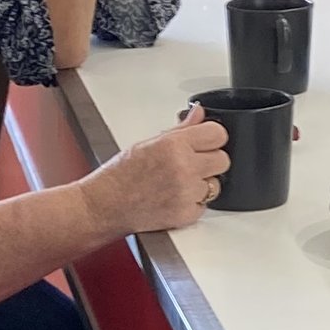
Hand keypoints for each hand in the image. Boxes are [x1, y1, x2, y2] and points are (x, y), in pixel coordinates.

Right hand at [89, 110, 228, 237]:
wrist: (106, 205)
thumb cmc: (120, 175)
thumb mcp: (148, 143)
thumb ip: (180, 130)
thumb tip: (198, 114)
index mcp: (174, 145)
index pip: (218, 134)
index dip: (212, 138)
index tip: (206, 141)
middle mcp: (183, 168)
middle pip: (222, 160)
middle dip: (210, 161)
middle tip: (192, 163)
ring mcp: (186, 193)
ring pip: (215, 185)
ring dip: (202, 184)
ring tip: (179, 183)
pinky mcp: (186, 214)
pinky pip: (204, 205)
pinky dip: (193, 203)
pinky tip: (175, 197)